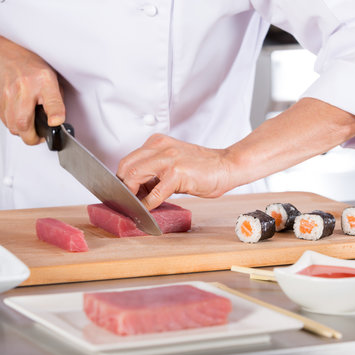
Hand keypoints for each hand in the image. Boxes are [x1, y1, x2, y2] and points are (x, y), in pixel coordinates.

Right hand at [0, 36, 64, 144]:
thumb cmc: (32, 69)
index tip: (55, 123)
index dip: (55, 114)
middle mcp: (23, 88)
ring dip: (21, 131)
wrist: (9, 56)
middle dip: (31, 136)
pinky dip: (12, 123)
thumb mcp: (53, 82)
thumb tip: (57, 121)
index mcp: (43, 81)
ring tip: (30, 128)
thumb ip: (56, 102)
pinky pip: (3, 119)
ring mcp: (7, 93)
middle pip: (22, 123)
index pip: (51, 101)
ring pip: (11, 125)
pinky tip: (19, 118)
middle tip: (39, 136)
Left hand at [117, 134, 232, 209]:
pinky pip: (155, 192)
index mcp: (158, 142)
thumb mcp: (174, 163)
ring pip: (134, 176)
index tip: (123, 193)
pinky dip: (149, 204)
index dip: (122, 178)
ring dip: (132, 194)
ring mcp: (168, 159)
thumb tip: (138, 189)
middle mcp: (160, 147)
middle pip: (126, 166)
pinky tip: (151, 209)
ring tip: (136, 205)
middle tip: (127, 201)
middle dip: (123, 186)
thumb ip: (156, 172)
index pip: (129, 159)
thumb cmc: (205, 167)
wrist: (228, 166)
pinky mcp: (177, 173)